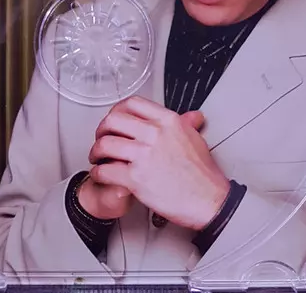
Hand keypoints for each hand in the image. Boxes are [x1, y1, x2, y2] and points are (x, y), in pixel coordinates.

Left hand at [88, 96, 229, 230]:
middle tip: (101, 137)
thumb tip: (191, 116)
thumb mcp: (197, 140)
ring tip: (97, 158)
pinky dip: (98, 173)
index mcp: (168, 122)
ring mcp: (144, 156)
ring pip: (105, 144)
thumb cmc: (204, 175)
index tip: (113, 118)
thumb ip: (187, 124)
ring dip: (96, 151)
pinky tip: (100, 174)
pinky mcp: (136, 178)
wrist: (209, 202)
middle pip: (113, 120)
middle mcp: (155, 134)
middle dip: (101, 129)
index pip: (133, 104)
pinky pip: (106, 171)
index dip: (117, 110)